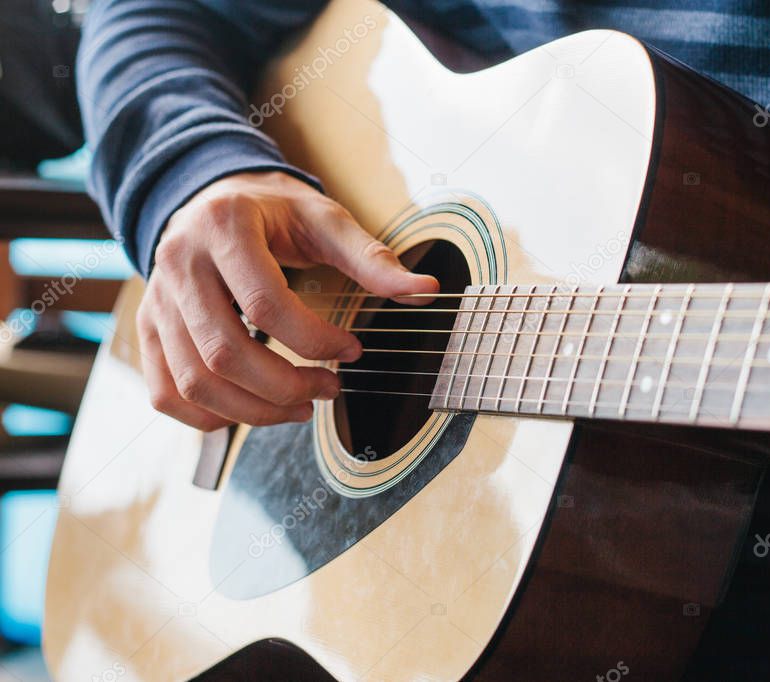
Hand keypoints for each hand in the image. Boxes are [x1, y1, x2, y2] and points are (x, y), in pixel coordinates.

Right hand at [137, 171, 438, 430]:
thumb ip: (373, 259)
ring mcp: (156, 300)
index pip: (266, 305)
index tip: (352, 352)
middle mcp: (179, 264)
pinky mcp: (149, 329)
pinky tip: (253, 411)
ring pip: (194, 381)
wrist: (214, 199)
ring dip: (253, 411)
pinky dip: (209, 417)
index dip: (315, 341)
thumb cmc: (275, 212)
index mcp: (225, 228)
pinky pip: (166, 392)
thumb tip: (427, 293)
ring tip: (300, 407)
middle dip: (284, 387)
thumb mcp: (326, 220)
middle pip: (223, 353)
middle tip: (329, 390)